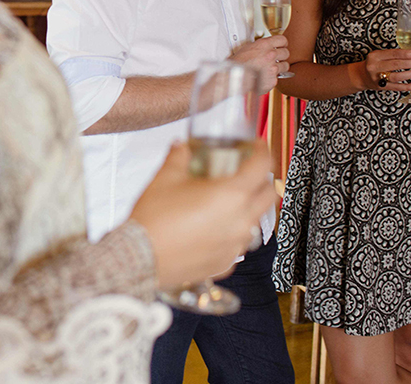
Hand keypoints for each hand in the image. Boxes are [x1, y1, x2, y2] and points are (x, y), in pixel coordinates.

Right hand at [130, 141, 277, 287]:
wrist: (140, 257)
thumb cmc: (154, 220)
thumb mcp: (165, 178)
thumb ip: (178, 157)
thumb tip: (181, 147)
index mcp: (232, 195)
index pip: (261, 167)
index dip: (262, 151)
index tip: (257, 147)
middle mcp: (241, 221)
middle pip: (269, 196)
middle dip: (263, 180)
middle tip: (248, 173)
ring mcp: (235, 245)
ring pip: (256, 222)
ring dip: (249, 208)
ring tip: (228, 202)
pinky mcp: (225, 263)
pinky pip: (238, 245)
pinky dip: (232, 233)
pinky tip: (214, 229)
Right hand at [230, 35, 288, 92]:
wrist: (235, 78)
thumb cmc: (238, 64)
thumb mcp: (248, 48)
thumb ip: (260, 46)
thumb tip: (267, 46)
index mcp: (264, 45)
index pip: (282, 39)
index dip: (283, 43)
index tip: (282, 46)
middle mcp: (270, 55)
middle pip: (286, 53)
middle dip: (282, 56)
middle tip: (277, 58)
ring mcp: (273, 68)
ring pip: (285, 66)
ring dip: (280, 67)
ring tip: (270, 69)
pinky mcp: (273, 79)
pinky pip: (278, 77)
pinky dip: (272, 78)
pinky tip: (264, 77)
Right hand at [358, 48, 410, 91]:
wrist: (361, 76)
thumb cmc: (374, 63)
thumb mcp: (379, 55)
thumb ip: (392, 54)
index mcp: (375, 56)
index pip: (394, 53)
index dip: (407, 53)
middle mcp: (375, 66)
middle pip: (396, 65)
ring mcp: (378, 78)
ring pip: (397, 76)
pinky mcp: (381, 87)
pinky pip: (397, 87)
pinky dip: (408, 87)